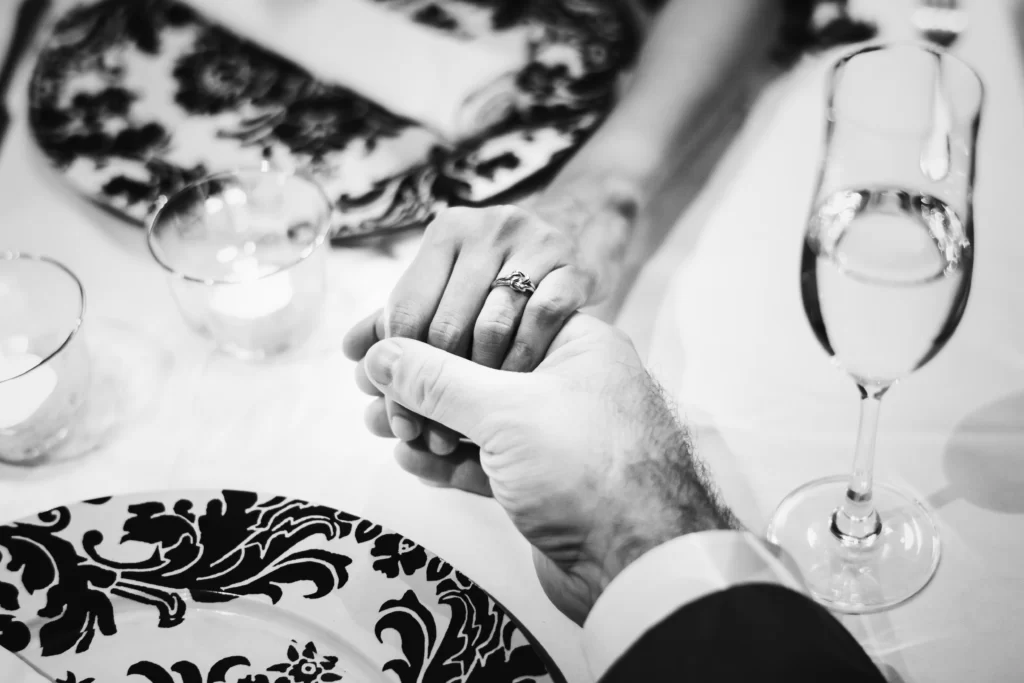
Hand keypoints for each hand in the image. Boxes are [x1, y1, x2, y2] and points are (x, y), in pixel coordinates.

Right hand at [348, 311, 731, 623]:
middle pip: (477, 370)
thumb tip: (382, 354)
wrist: (639, 565)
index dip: (426, 327)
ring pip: (477, 420)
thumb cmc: (587, 468)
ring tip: (380, 426)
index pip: (486, 318)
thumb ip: (438, 380)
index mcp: (574, 343)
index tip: (374, 339)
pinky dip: (448, 460)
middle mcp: (567, 383)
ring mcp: (556, 436)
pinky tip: (412, 458)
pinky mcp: (544, 484)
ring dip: (427, 424)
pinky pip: (486, 462)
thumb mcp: (506, 410)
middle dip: (419, 384)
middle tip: (369, 391)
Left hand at [372, 203, 605, 455]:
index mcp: (447, 233)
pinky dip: (526, 363)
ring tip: (476, 423)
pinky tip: (519, 393)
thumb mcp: (451, 292)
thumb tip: (350, 350)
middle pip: (445, 325)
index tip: (399, 421)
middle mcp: (489, 228)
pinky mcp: (575, 268)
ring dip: (482, 386)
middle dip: (436, 393)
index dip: (396, 375)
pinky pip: (541, 323)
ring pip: (492, 327)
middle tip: (436, 438)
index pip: (405, 313)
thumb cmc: (502, 283)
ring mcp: (537, 244)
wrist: (586, 238)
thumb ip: (402, 321)